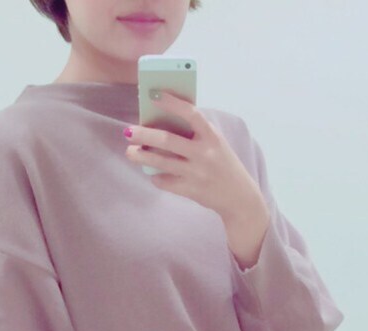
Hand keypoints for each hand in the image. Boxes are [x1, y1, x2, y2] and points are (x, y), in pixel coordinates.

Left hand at [124, 93, 270, 266]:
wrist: (239, 197)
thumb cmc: (222, 163)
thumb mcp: (215, 143)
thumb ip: (195, 132)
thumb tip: (162, 121)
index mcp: (212, 136)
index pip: (190, 113)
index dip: (172, 103)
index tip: (153, 95)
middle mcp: (204, 154)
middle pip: (168, 141)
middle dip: (144, 135)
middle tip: (128, 130)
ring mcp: (197, 173)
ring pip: (162, 163)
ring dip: (142, 157)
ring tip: (130, 152)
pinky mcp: (191, 191)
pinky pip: (166, 182)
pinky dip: (156, 178)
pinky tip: (153, 173)